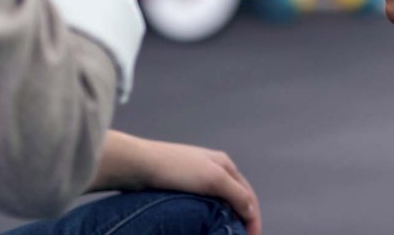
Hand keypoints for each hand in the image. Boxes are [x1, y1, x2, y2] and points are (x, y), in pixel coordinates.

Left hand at [135, 138, 261, 234]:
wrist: (140, 165)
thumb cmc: (177, 169)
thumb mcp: (213, 179)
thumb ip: (236, 194)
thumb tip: (251, 211)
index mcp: (225, 165)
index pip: (248, 195)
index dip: (253, 218)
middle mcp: (214, 169)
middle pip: (236, 197)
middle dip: (242, 218)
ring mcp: (197, 176)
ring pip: (219, 201)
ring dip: (226, 218)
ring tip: (225, 234)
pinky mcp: (182, 185)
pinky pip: (204, 203)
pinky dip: (211, 216)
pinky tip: (205, 224)